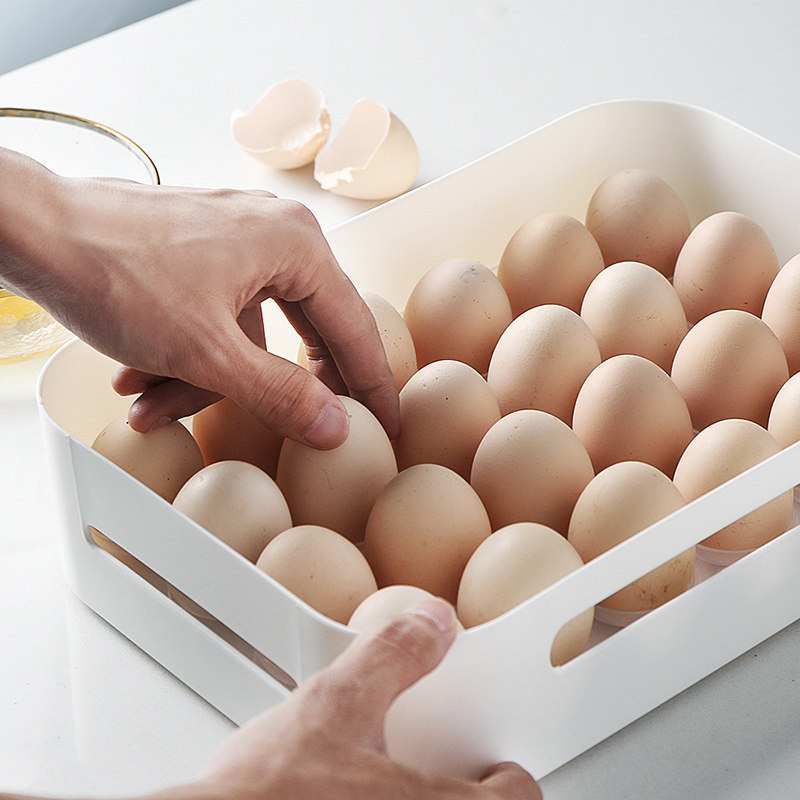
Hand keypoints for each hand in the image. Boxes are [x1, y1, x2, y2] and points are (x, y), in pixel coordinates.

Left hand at [0, 148, 398, 447]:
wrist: (33, 230)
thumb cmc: (116, 272)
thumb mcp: (208, 353)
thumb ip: (281, 395)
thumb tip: (338, 427)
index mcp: (295, 246)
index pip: (353, 330)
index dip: (371, 387)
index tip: (388, 427)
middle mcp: (275, 234)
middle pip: (304, 331)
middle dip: (272, 389)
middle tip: (299, 432)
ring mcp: (236, 239)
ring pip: (248, 333)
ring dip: (204, 380)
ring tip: (153, 406)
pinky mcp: (201, 252)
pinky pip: (216, 318)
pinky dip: (186, 355)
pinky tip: (141, 379)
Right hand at [170, 598, 540, 799]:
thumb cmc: (268, 797)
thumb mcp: (336, 703)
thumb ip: (393, 657)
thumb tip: (431, 623)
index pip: (519, 799)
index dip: (507, 775)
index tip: (491, 766)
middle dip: (460, 791)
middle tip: (433, 772)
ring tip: (379, 783)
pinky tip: (338, 796)